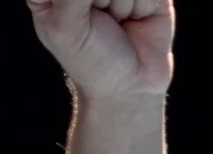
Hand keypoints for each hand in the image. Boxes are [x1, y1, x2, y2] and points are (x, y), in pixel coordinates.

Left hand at [26, 0, 174, 101]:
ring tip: (119, 21)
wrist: (130, 86)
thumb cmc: (90, 61)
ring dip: (123, 1)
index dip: (79, 4)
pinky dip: (144, 1)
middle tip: (101, 19)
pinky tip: (136, 17)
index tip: (86, 14)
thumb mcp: (67, 27)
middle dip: (101, 0)